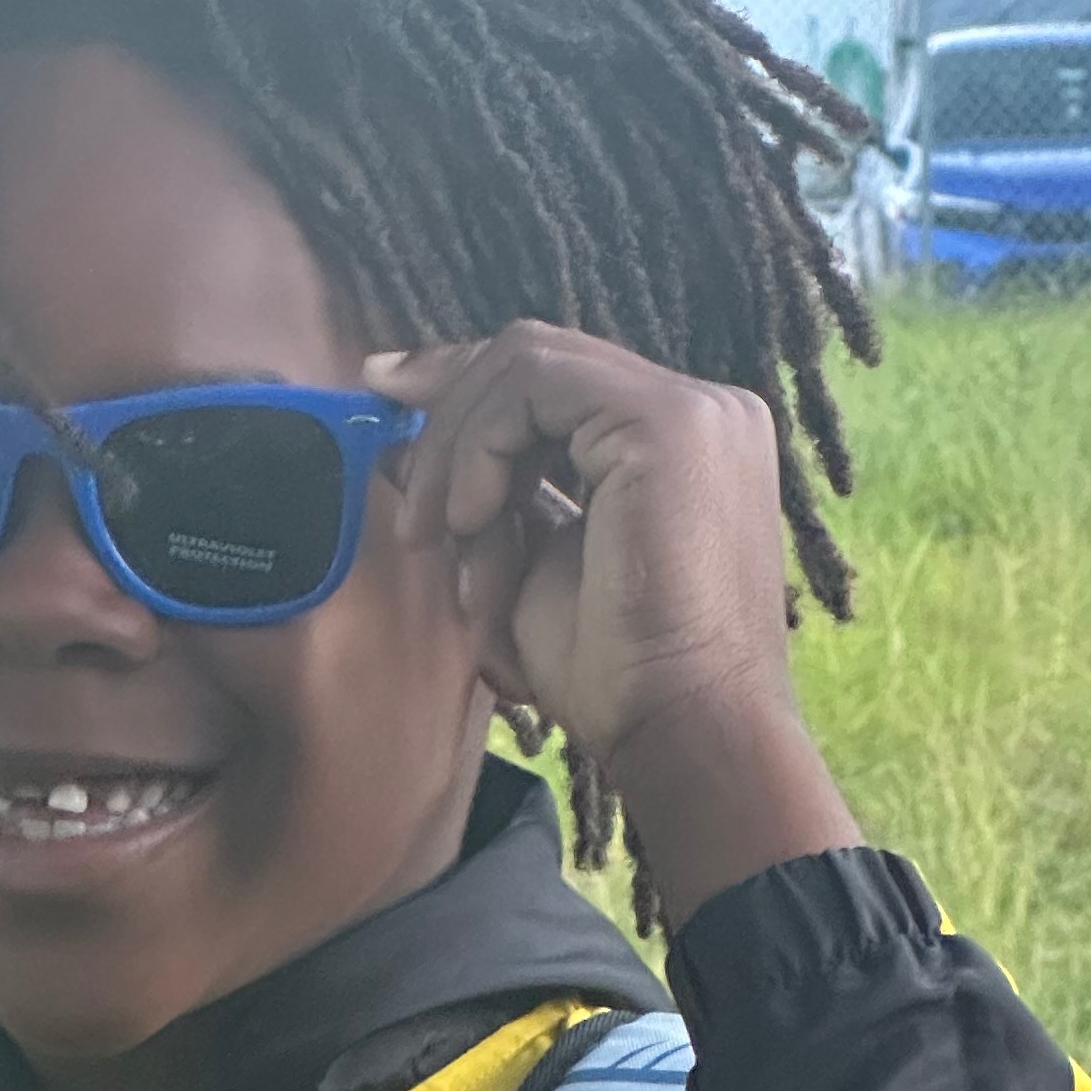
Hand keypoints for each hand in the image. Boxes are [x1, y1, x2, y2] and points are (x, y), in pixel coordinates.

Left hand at [367, 329, 857, 931]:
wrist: (683, 732)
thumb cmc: (621, 681)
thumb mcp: (538, 569)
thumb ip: (499, 500)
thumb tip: (409, 451)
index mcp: (684, 443)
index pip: (559, 382)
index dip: (468, 386)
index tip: (388, 398)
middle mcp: (703, 409)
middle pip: (539, 358)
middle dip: (448, 414)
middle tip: (404, 498)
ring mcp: (691, 408)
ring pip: (526, 363)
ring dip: (457, 447)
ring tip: (436, 536)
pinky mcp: (665, 422)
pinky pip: (533, 385)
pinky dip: (480, 446)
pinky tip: (469, 520)